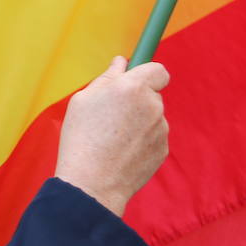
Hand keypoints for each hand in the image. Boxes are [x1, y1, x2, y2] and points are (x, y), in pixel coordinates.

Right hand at [54, 57, 169, 216]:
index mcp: (133, 87)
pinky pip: (153, 137)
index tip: (135, 79)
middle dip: (137, 99)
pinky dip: (141, 140)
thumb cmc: (82, 137)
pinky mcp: (163, 150)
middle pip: (152, 94)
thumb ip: (106, 78)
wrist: (92, 182)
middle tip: (111, 114)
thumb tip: (121, 64)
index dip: (147, 73)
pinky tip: (121, 151)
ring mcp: (161, 129)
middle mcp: (153, 106)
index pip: (158, 70)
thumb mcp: (83, 100)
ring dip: (138, 121)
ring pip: (152, 116)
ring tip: (112, 138)